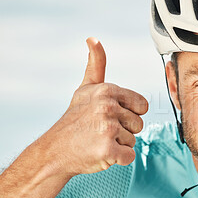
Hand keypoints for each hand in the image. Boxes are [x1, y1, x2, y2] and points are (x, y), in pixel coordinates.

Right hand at [40, 37, 147, 175]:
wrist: (55, 151)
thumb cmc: (75, 119)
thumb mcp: (86, 89)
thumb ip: (96, 65)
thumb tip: (93, 39)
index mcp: (108, 90)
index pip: (142, 106)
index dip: (129, 114)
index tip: (110, 116)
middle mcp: (108, 107)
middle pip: (139, 124)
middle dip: (124, 131)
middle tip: (101, 131)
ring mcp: (107, 128)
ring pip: (133, 141)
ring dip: (119, 145)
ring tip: (98, 140)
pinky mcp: (107, 150)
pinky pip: (129, 156)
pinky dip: (118, 159)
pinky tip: (100, 153)